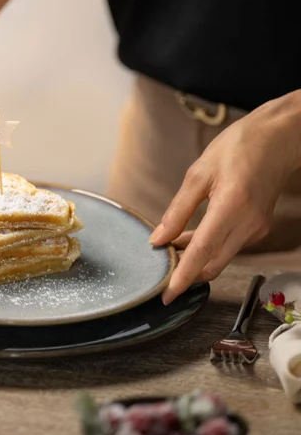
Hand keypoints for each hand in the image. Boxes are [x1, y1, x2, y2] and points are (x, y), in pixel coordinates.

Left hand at [151, 91, 300, 303]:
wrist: (277, 140)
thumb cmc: (237, 148)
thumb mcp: (198, 174)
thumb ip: (177, 211)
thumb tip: (158, 239)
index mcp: (231, 207)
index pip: (203, 252)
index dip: (183, 276)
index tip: (167, 294)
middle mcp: (247, 225)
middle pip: (213, 264)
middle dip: (185, 272)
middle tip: (159, 267)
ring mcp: (255, 229)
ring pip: (220, 257)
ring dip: (195, 258)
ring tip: (169, 248)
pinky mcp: (257, 228)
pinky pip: (228, 247)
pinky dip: (208, 248)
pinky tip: (189, 237)